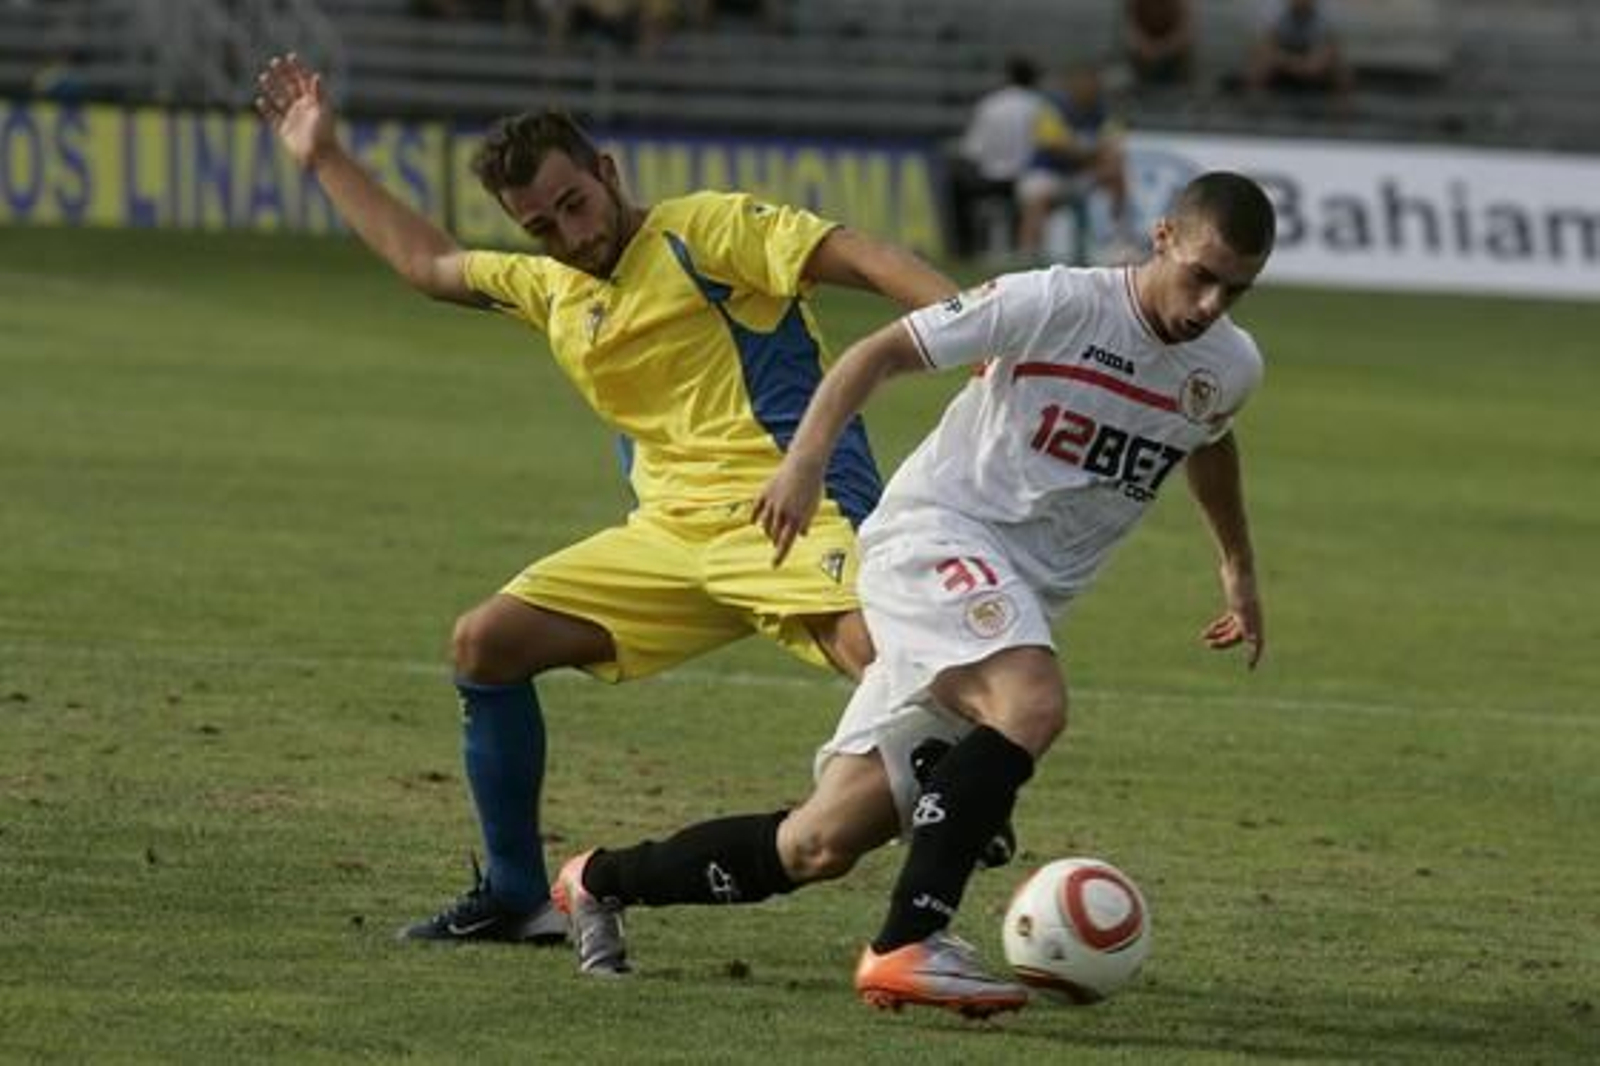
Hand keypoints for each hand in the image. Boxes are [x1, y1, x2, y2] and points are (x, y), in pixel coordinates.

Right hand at [254, 53, 335, 169]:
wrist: (321, 156)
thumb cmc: (326, 133)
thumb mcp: (323, 111)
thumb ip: (319, 94)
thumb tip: (316, 75)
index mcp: (314, 102)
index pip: (304, 81)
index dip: (298, 69)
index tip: (291, 56)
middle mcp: (303, 108)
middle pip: (290, 87)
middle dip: (282, 74)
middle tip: (274, 61)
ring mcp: (293, 118)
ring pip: (280, 99)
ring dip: (272, 88)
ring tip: (263, 76)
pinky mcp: (285, 130)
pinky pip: (274, 116)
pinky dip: (267, 108)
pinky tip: (260, 100)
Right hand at [752, 454, 825, 565]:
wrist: (804, 464)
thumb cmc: (813, 486)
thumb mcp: (813, 506)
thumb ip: (806, 521)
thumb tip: (802, 535)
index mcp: (797, 518)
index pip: (785, 543)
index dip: (779, 555)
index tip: (774, 565)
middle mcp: (783, 512)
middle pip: (774, 534)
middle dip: (775, 540)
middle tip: (777, 543)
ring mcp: (772, 502)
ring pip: (765, 523)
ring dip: (768, 530)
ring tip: (770, 533)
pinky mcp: (765, 492)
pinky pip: (756, 509)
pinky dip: (755, 516)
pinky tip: (754, 522)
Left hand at [1200, 561, 1263, 668]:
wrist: (1238, 566)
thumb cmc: (1241, 587)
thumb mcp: (1241, 608)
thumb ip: (1247, 625)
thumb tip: (1255, 643)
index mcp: (1254, 620)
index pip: (1256, 642)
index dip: (1254, 655)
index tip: (1250, 668)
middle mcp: (1251, 617)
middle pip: (1238, 637)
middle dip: (1224, 643)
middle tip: (1208, 645)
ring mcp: (1243, 611)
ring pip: (1231, 630)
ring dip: (1218, 636)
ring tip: (1204, 639)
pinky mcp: (1234, 604)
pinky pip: (1227, 621)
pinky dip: (1218, 627)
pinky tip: (1207, 631)